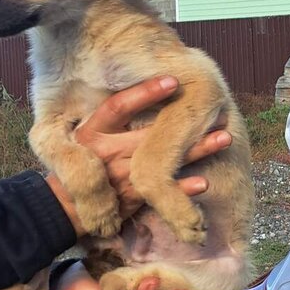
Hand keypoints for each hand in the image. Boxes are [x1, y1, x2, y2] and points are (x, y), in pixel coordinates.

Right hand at [46, 76, 230, 235]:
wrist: (65, 209)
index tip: (173, 81)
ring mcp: (119, 175)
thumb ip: (113, 119)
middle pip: (149, 133)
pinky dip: (182, 188)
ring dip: (195, 151)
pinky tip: (203, 182)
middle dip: (183, 121)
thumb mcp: (87, 136)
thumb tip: (147, 88)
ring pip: (162, 160)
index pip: (117, 107)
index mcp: (92, 131)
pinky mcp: (130, 198)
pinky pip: (160, 191)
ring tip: (224, 138)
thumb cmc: (83, 163)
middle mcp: (106, 152)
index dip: (144, 93)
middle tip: (215, 108)